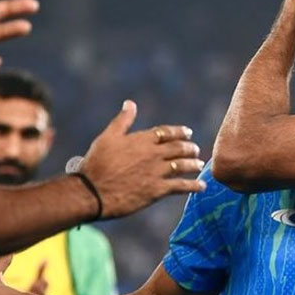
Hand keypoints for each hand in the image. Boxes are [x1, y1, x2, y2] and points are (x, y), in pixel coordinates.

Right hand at [79, 100, 206, 218]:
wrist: (93, 191)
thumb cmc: (96, 163)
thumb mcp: (107, 137)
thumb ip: (122, 121)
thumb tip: (130, 103)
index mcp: (141, 140)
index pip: (166, 132)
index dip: (179, 132)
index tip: (188, 132)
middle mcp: (153, 154)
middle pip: (178, 148)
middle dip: (189, 148)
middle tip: (195, 149)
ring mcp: (157, 172)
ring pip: (183, 165)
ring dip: (193, 164)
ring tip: (199, 164)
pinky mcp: (158, 190)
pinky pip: (181, 186)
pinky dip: (194, 186)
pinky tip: (202, 187)